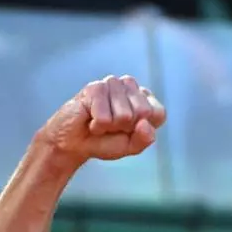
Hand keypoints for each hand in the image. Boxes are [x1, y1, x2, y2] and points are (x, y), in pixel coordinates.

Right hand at [38, 75, 165, 167]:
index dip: (143, 128)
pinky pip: (105, 117)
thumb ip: (144, 139)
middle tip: (112, 127)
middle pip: (143, 112)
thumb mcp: (130, 146)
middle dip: (126, 127)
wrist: (73, 143)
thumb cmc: (104, 142)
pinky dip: (97, 125)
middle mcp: (130, 88)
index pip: (158, 113)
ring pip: (124, 115)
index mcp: (144, 100)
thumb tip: (145, 123)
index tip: (129, 131)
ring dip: (110, 126)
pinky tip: (90, 118)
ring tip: (100, 122)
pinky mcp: (95, 87)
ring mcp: (112, 84)